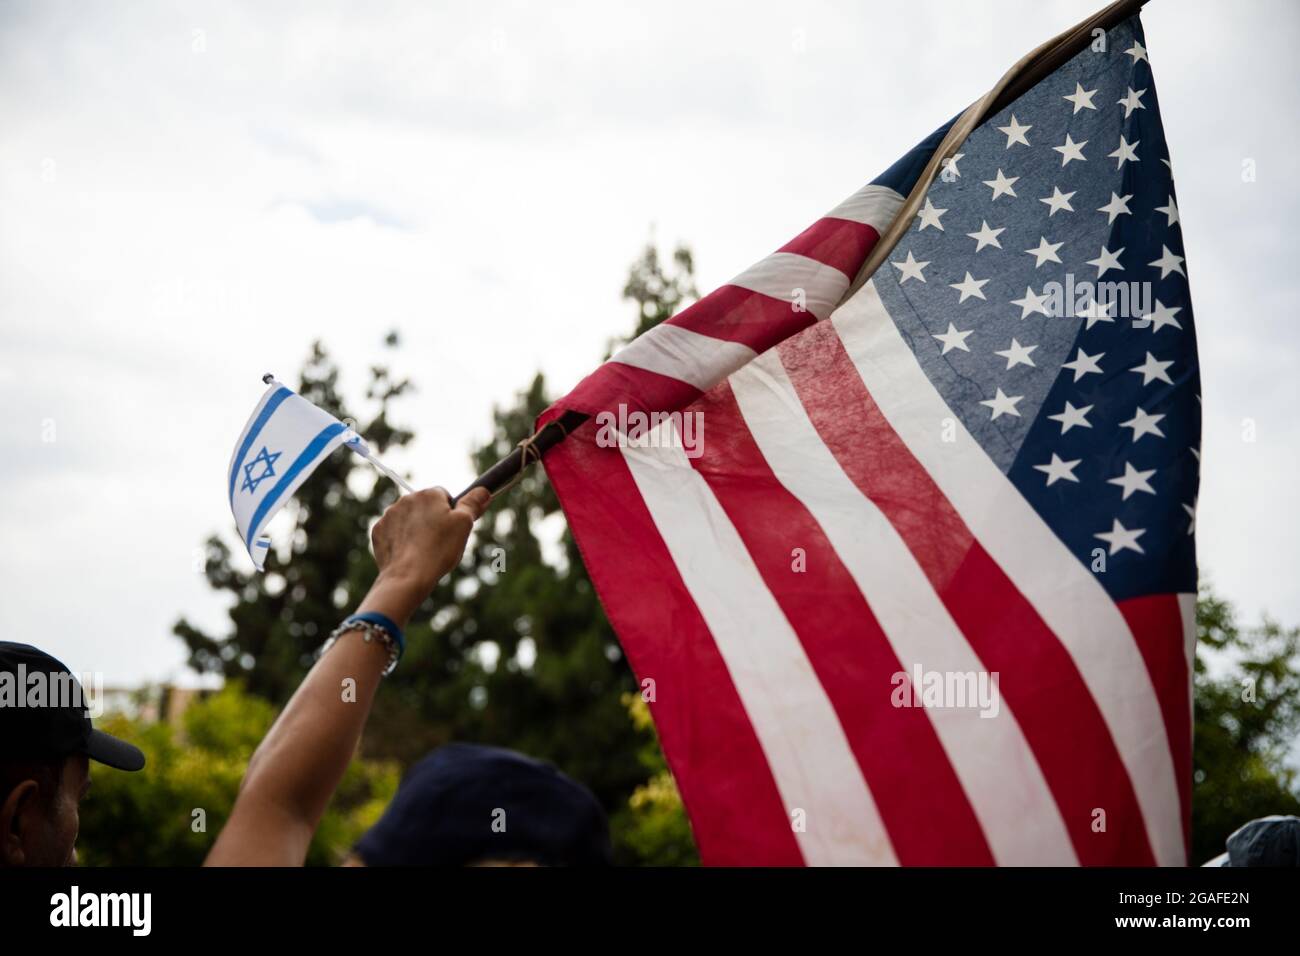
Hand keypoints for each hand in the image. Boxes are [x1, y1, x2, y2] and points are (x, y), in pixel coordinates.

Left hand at [359, 486, 489, 625]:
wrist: (407, 576)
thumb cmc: (438, 550)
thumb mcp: (464, 525)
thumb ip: (473, 504)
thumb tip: (483, 490)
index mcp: (429, 494)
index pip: (444, 495)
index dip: (451, 512)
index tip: (452, 529)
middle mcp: (407, 499)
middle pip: (425, 506)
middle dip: (432, 519)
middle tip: (440, 542)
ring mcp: (390, 515)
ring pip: (409, 518)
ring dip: (416, 528)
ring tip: (423, 550)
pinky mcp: (379, 531)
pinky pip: (393, 531)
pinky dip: (401, 539)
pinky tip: (408, 553)